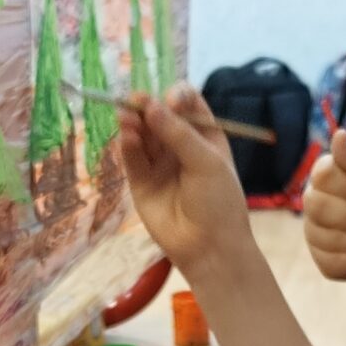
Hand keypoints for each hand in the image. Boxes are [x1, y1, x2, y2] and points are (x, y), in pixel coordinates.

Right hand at [117, 86, 254, 285]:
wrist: (209, 248)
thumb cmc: (218, 201)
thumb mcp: (206, 162)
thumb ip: (179, 134)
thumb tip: (151, 107)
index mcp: (204, 136)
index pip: (187, 104)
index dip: (176, 97)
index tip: (171, 101)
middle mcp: (179, 146)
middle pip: (159, 116)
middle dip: (147, 106)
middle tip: (137, 100)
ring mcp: (159, 164)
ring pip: (142, 135)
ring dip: (134, 123)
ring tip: (127, 116)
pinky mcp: (140, 183)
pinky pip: (132, 158)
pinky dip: (127, 145)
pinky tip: (127, 136)